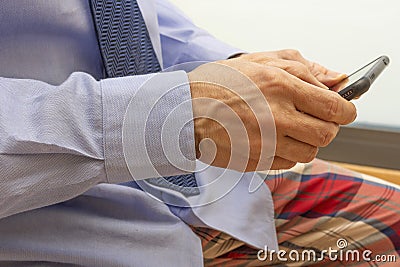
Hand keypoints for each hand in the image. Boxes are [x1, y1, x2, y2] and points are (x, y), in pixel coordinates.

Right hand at [189, 51, 356, 170]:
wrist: (184, 112)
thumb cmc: (220, 84)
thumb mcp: (261, 61)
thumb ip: (304, 67)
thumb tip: (337, 81)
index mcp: (283, 86)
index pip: (336, 107)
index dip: (345, 110)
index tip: (342, 110)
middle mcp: (279, 117)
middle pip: (328, 133)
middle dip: (325, 126)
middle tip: (311, 118)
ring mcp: (268, 143)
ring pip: (310, 151)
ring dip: (306, 141)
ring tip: (287, 128)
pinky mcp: (258, 161)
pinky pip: (289, 162)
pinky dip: (287, 152)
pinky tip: (271, 138)